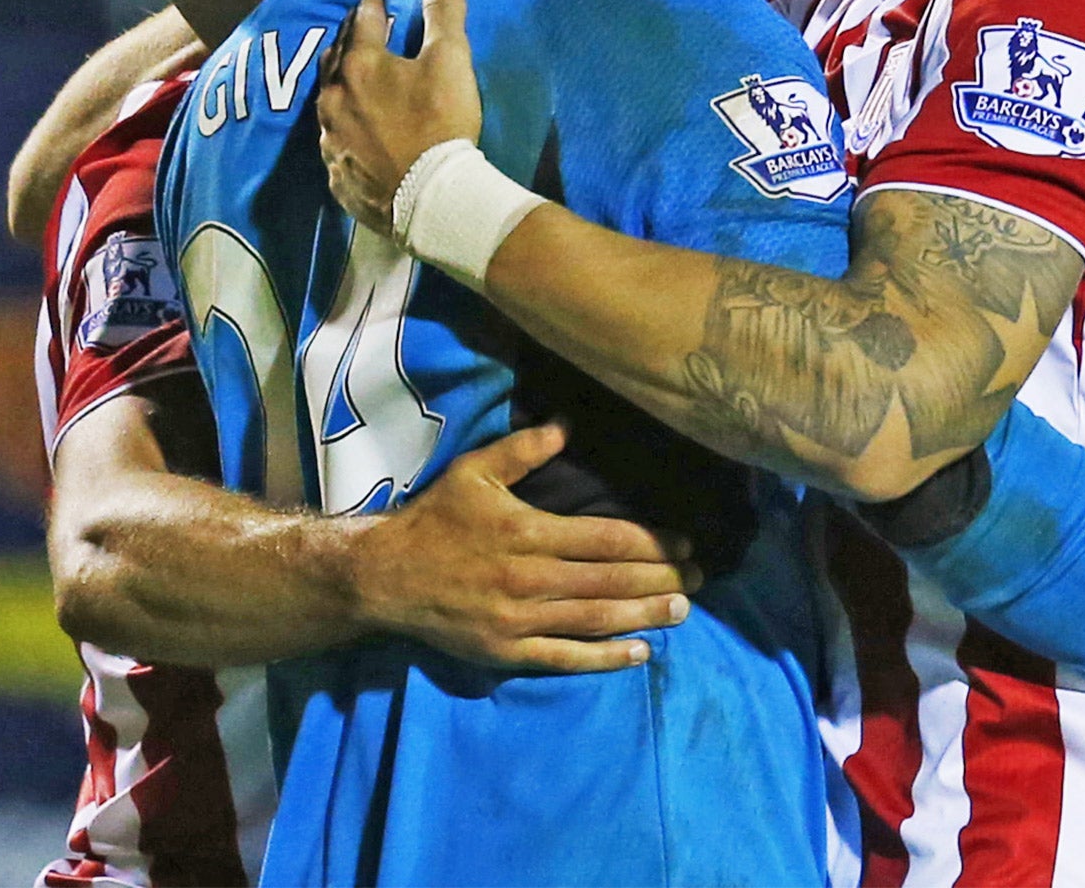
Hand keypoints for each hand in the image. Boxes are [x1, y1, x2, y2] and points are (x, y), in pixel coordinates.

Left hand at [316, 0, 484, 232]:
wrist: (430, 199)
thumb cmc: (440, 123)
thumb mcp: (451, 61)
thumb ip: (444, 15)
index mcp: (359, 65)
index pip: (361, 21)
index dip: (372, 4)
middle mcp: (333, 99)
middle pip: (335, 59)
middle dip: (348, 42)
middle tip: (360, 34)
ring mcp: (331, 140)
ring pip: (329, 102)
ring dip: (342, 88)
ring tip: (355, 83)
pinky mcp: (336, 175)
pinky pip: (336, 143)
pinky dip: (346, 131)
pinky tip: (357, 135)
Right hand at [348, 422, 700, 673]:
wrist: (385, 577)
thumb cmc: (435, 519)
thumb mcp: (474, 471)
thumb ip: (523, 450)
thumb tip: (568, 426)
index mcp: (528, 532)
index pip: (607, 539)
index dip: (652, 543)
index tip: (685, 545)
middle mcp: (530, 578)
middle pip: (611, 581)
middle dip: (660, 580)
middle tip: (699, 580)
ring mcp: (519, 620)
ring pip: (596, 620)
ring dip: (644, 617)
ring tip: (683, 612)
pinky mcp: (507, 652)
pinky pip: (564, 658)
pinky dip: (604, 658)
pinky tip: (639, 654)